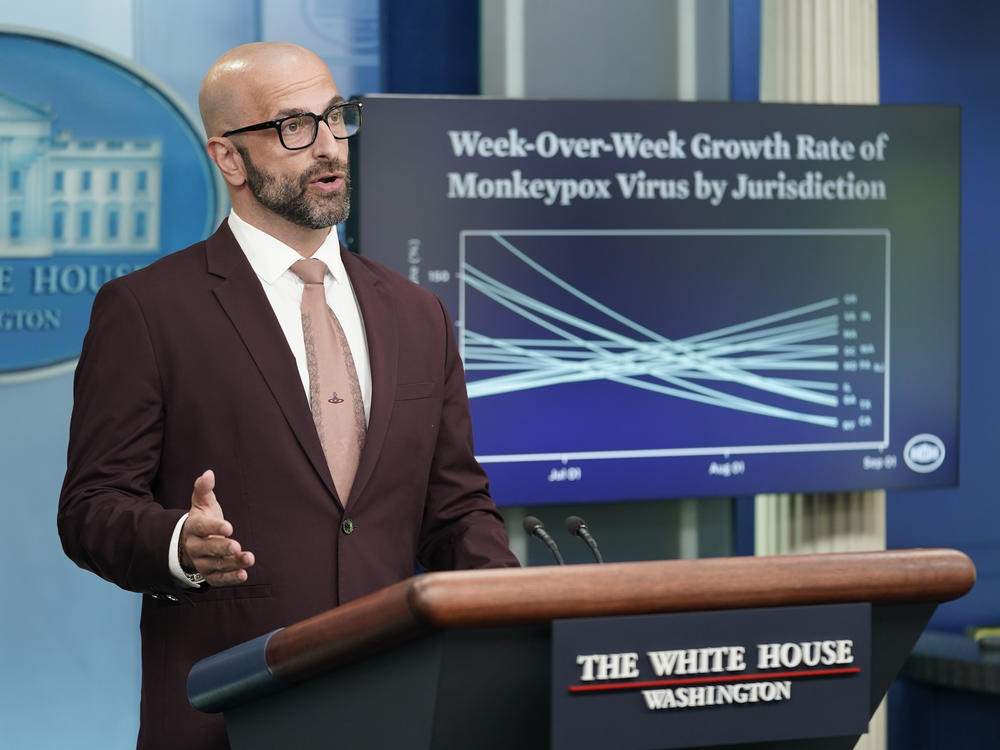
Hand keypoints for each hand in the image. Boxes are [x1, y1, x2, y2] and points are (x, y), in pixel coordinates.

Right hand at [179, 469, 254, 585]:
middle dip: (222, 547)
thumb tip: (208, 473)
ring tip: (249, 558)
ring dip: (232, 563)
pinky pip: (219, 579)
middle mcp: (195, 547)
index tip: (229, 527)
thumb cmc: (202, 519)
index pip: (202, 527)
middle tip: (236, 546)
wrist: (190, 543)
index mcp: (194, 527)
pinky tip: (244, 574)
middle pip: (207, 548)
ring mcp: (202, 562)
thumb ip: (204, 489)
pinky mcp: (209, 574)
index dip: (214, 528)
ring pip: (216, 564)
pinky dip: (230, 578)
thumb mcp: (202, 503)